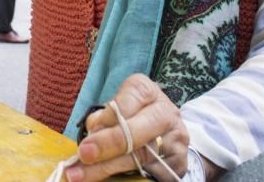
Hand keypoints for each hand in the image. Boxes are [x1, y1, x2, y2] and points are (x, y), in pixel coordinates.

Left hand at [63, 74, 189, 181]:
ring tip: (83, 175)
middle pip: (136, 130)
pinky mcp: (180, 161)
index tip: (88, 136)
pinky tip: (111, 179)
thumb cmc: (132, 116)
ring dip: (110, 167)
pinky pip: (153, 172)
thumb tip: (92, 135)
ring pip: (141, 156)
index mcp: (146, 91)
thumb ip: (103, 119)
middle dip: (107, 145)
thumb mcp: (116, 108)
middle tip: (84, 156)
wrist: (165, 132)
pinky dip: (129, 177)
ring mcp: (176, 137)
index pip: (125, 103)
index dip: (106, 120)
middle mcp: (165, 112)